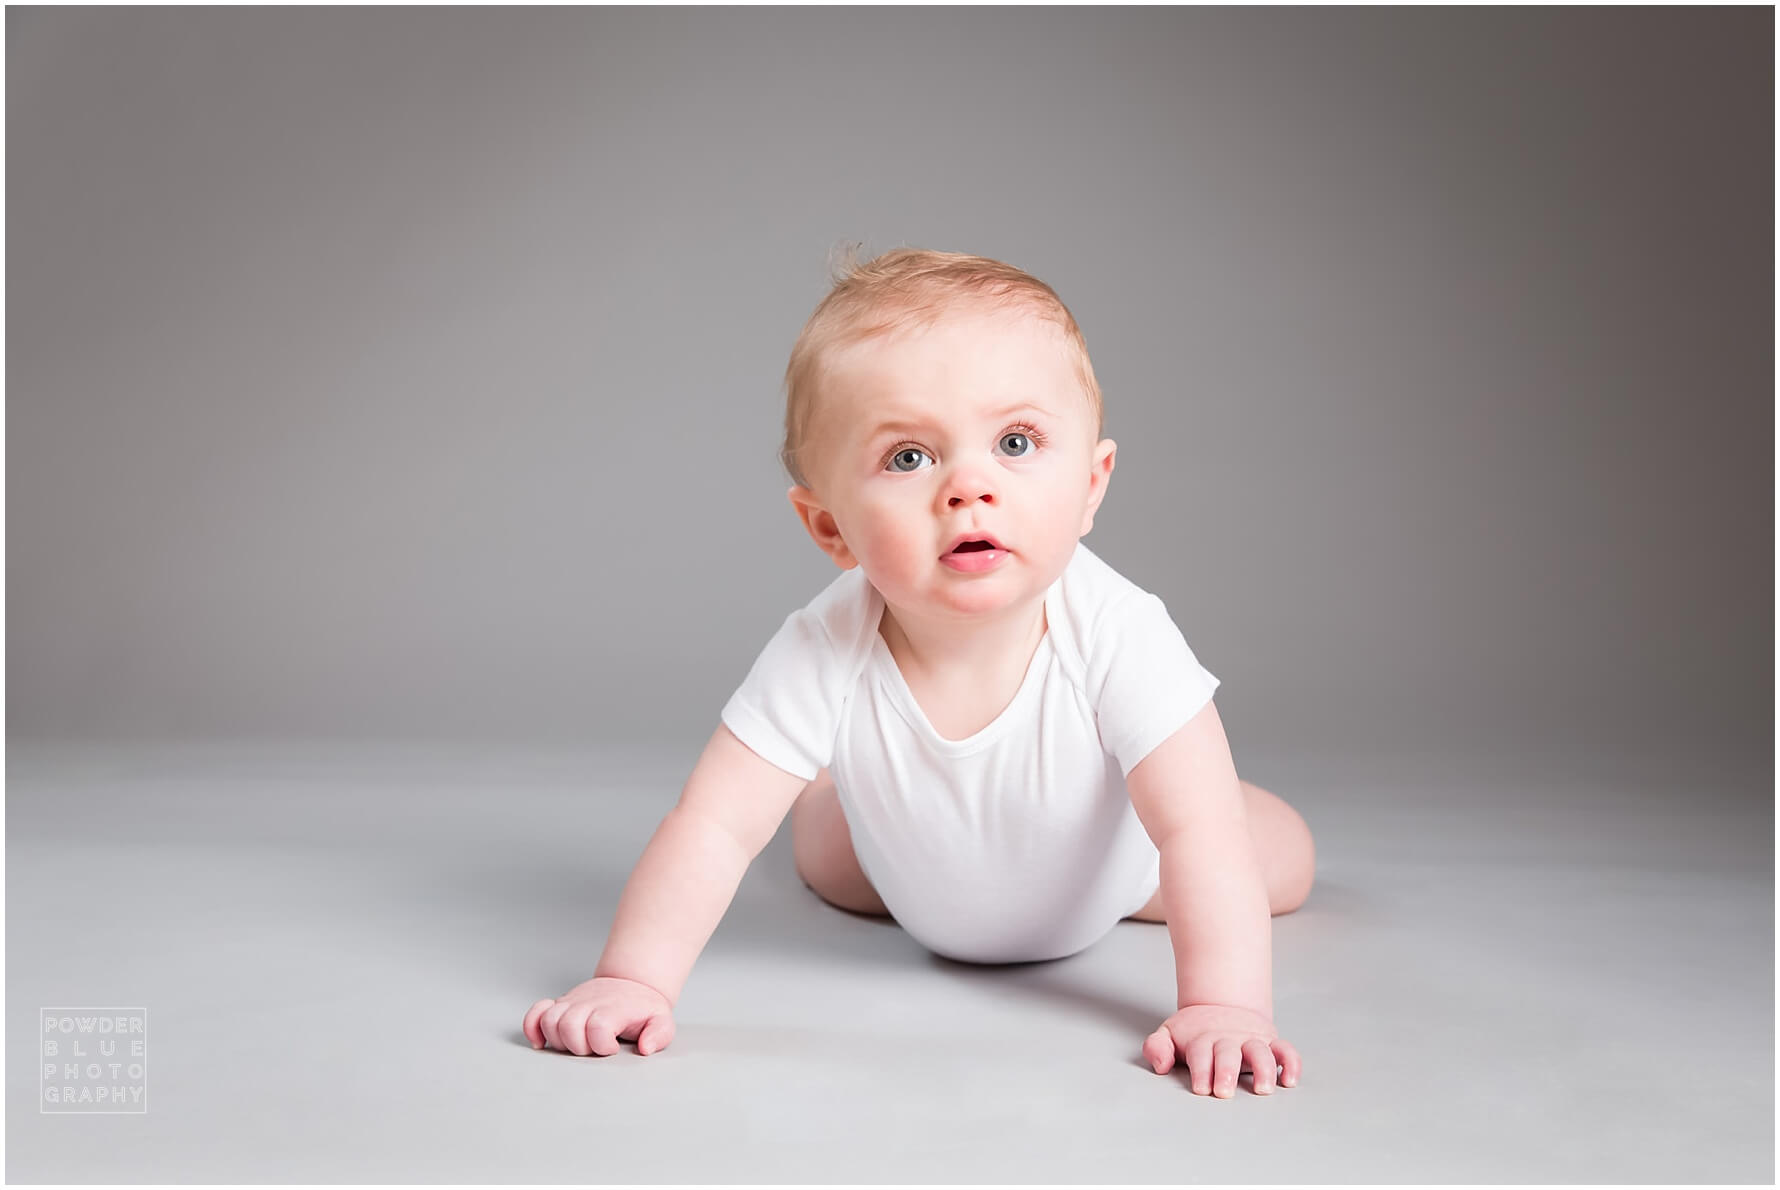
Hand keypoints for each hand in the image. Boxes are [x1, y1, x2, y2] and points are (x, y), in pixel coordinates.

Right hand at [523, 975, 674, 1056]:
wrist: (631, 985)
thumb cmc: (644, 1009)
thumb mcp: (662, 1020)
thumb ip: (659, 1033)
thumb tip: (645, 1047)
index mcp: (613, 1008)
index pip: (598, 1026)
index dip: (603, 1045)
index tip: (614, 1048)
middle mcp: (589, 1003)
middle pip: (569, 1026)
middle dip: (580, 1047)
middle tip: (594, 1048)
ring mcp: (572, 1003)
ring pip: (550, 1021)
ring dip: (559, 1040)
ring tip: (577, 1044)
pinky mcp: (560, 1005)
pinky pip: (535, 1013)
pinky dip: (532, 1028)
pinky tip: (541, 1043)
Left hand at [1142, 1003, 1300, 1096]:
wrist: (1220, 1007)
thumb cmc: (1193, 1032)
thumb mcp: (1169, 1034)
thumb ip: (1157, 1047)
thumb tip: (1160, 1064)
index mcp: (1203, 1039)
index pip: (1201, 1054)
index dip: (1201, 1070)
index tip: (1201, 1088)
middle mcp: (1229, 1040)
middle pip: (1229, 1053)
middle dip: (1227, 1071)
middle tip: (1224, 1091)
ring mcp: (1251, 1040)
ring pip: (1261, 1051)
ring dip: (1264, 1069)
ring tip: (1262, 1089)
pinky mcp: (1270, 1042)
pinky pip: (1286, 1050)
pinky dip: (1291, 1063)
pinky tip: (1289, 1080)